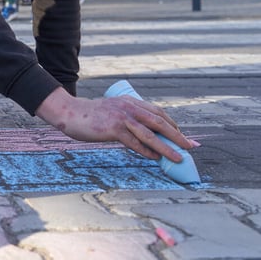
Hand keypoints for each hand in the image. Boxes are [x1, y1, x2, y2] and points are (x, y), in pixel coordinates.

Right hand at [36, 88, 197, 162]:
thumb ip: (127, 118)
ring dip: (167, 147)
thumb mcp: (113, 110)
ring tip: (178, 157)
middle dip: (178, 136)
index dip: (173, 124)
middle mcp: (129, 107)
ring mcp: (121, 117)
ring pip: (150, 134)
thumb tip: (142, 134)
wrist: (70, 112)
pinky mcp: (113, 128)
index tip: (183, 136)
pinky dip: (146, 151)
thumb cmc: (90, 114)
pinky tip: (155, 158)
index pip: (158, 112)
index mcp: (130, 101)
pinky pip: (134, 142)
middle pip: (159, 122)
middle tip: (191, 146)